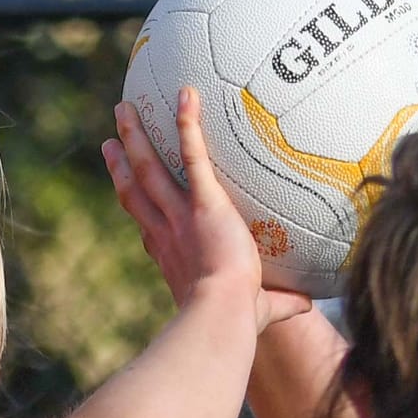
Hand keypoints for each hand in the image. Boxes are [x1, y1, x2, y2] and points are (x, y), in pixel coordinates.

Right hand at [104, 87, 310, 333]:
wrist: (223, 315)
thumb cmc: (238, 322)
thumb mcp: (260, 311)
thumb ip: (282, 304)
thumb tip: (307, 304)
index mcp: (173, 258)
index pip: (151, 229)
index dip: (140, 210)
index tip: (129, 193)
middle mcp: (168, 233)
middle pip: (137, 191)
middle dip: (122, 164)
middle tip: (110, 142)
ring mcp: (180, 216)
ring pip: (149, 168)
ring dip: (136, 136)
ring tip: (125, 109)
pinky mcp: (203, 202)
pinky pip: (192, 155)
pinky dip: (187, 124)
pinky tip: (187, 95)